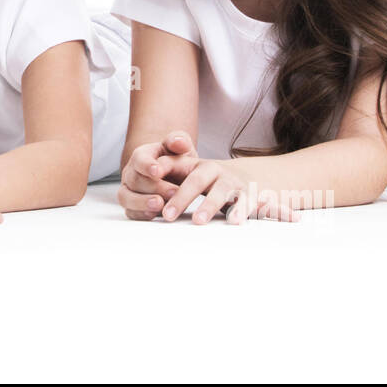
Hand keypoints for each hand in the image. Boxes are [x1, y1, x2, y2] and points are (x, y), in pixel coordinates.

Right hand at [118, 131, 199, 219]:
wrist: (173, 176)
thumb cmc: (176, 161)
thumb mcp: (181, 148)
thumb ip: (179, 141)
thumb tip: (179, 141)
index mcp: (142, 156)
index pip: (139, 159)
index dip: (147, 165)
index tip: (158, 171)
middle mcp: (131, 173)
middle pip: (135, 180)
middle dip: (154, 187)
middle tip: (174, 192)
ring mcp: (129, 191)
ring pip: (126, 197)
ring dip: (142, 202)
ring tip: (160, 205)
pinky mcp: (132, 207)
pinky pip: (130, 212)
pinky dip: (141, 214)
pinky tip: (154, 215)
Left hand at [119, 131, 298, 223]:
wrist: (244, 179)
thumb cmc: (204, 181)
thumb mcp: (184, 175)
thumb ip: (161, 183)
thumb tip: (138, 200)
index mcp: (192, 164)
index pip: (172, 164)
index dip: (160, 170)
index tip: (150, 179)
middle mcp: (211, 170)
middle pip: (194, 181)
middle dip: (180, 198)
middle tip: (165, 215)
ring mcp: (230, 182)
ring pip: (219, 192)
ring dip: (208, 206)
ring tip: (197, 221)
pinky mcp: (248, 194)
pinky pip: (245, 202)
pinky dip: (241, 211)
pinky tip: (234, 222)